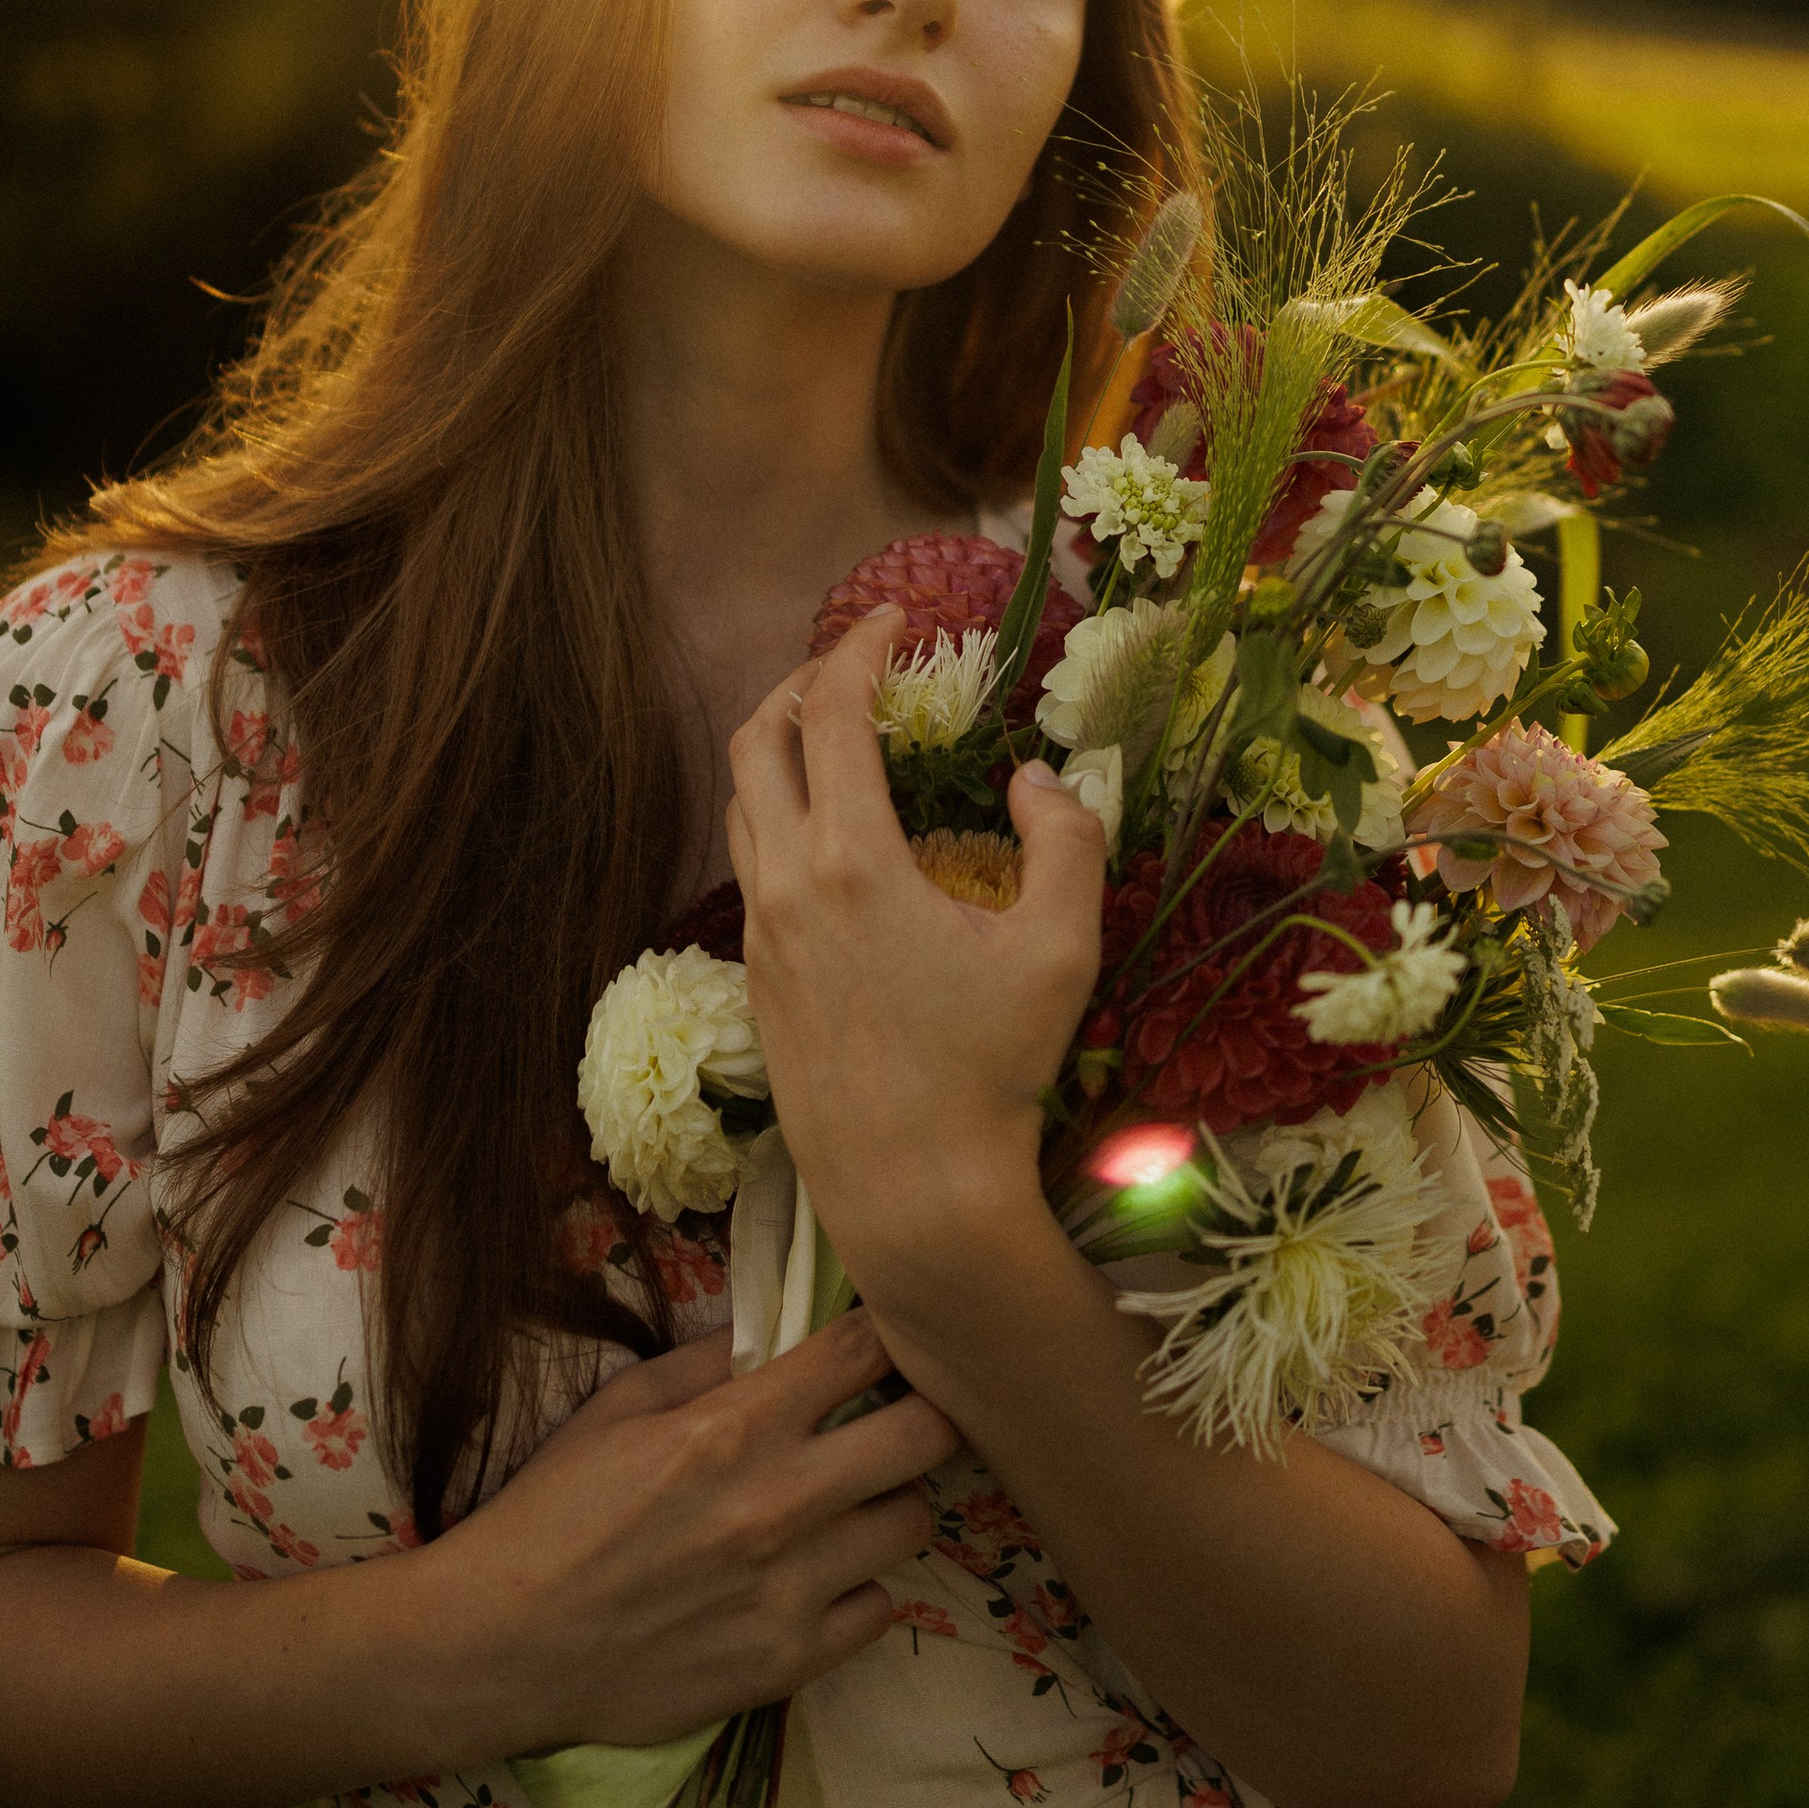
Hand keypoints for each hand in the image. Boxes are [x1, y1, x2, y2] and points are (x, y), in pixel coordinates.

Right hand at [433, 1312, 956, 1754]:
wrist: (505, 1644)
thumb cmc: (552, 1513)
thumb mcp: (617, 1407)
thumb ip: (707, 1360)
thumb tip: (775, 1330)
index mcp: (735, 1426)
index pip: (862, 1350)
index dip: (885, 1333)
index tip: (883, 1340)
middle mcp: (780, 1502)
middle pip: (926, 1436)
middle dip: (924, 1412)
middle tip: (896, 1419)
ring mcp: (794, 1588)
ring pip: (914, 1524)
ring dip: (888, 1504)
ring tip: (847, 1505)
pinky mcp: (791, 1661)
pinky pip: (879, 1610)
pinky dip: (858, 1589)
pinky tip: (817, 1579)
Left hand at [725, 605, 1106, 1301]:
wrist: (913, 1189)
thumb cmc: (994, 1072)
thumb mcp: (1061, 949)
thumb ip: (1067, 840)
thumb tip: (1037, 777)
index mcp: (852, 862)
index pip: (829, 712)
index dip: (858, 647)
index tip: (897, 618)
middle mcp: (786, 886)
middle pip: (755, 739)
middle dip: (800, 682)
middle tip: (858, 666)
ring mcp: (760, 934)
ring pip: (742, 803)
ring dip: (779, 749)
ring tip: (841, 738)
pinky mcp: (755, 978)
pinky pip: (749, 864)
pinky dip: (778, 814)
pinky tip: (833, 836)